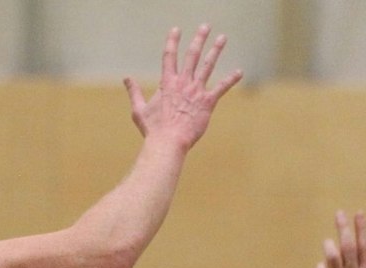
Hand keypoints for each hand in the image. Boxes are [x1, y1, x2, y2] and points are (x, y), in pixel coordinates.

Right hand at [126, 25, 241, 151]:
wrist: (168, 142)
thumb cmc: (153, 129)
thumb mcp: (139, 109)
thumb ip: (134, 92)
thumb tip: (126, 79)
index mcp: (167, 82)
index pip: (169, 56)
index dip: (172, 41)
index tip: (176, 29)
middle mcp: (183, 83)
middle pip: (192, 55)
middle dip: (199, 39)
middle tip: (205, 26)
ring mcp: (196, 91)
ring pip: (207, 66)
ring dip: (215, 50)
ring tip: (222, 38)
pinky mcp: (207, 103)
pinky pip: (221, 88)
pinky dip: (230, 79)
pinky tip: (239, 72)